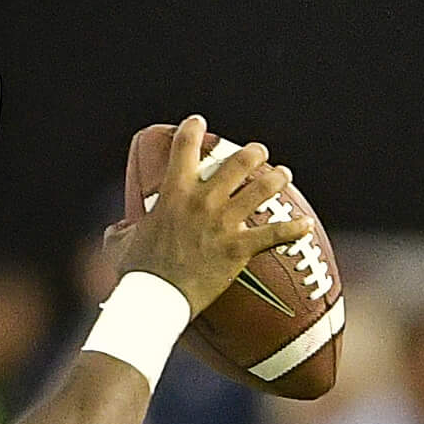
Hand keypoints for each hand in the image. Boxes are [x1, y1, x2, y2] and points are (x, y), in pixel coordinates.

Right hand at [114, 117, 313, 315]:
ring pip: (264, 188)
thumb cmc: (135, 274)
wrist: (154, 300)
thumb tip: (117, 230)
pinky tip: (306, 225)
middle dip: (252, 153)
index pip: (184, 148)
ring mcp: (224, 223)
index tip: (197, 122)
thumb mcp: (119, 247)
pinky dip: (293, 229)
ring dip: (277, 177)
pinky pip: (275, 234)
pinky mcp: (239, 248)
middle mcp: (203, 201)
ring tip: (283, 174)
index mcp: (173, 195)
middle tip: (256, 152)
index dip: (192, 129)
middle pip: (239, 162)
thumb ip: (120, 232)